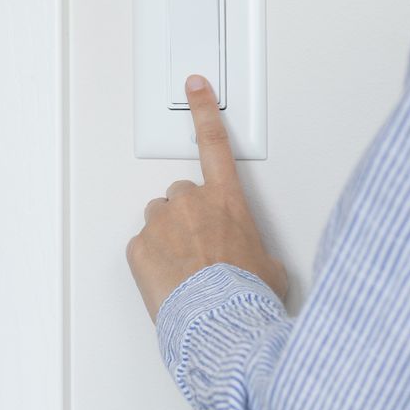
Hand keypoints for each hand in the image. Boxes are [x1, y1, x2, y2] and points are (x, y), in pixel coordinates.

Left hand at [126, 75, 286, 321]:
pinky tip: (170, 282)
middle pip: (180, 196)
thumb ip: (258, 250)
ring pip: (159, 221)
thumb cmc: (247, 296)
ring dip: (168, 238)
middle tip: (200, 249)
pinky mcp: (138, 247)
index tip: (195, 86)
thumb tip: (258, 262)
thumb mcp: (272, 268)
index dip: (205, 110)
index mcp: (227, 201)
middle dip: (187, 216)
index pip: (215, 143)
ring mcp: (161, 224)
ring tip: (186, 270)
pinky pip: (142, 247)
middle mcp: (191, 204)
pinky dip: (152, 262)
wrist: (221, 323)